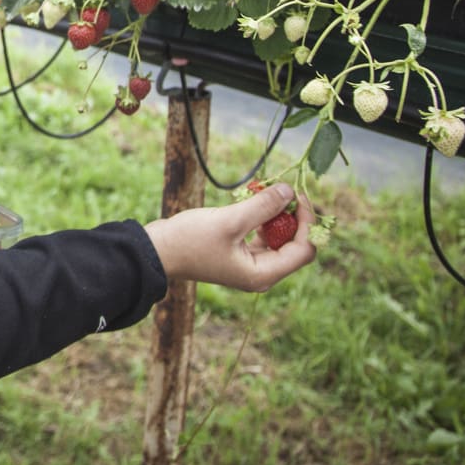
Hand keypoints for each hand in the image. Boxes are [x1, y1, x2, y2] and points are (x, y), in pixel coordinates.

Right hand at [144, 183, 316, 291]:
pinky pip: (263, 237)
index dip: (307, 222)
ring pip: (280, 240)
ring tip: (266, 192)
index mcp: (263, 274)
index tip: (297, 194)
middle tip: (284, 190)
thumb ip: (263, 207)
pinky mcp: (240, 255)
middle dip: (294, 218)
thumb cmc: (190, 240)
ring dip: (278, 217)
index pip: (304, 250)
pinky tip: (253, 202)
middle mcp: (261, 274)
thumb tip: (290, 191)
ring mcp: (250, 265)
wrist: (157, 251)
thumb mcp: (229, 221)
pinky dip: (263, 220)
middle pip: (295, 246)